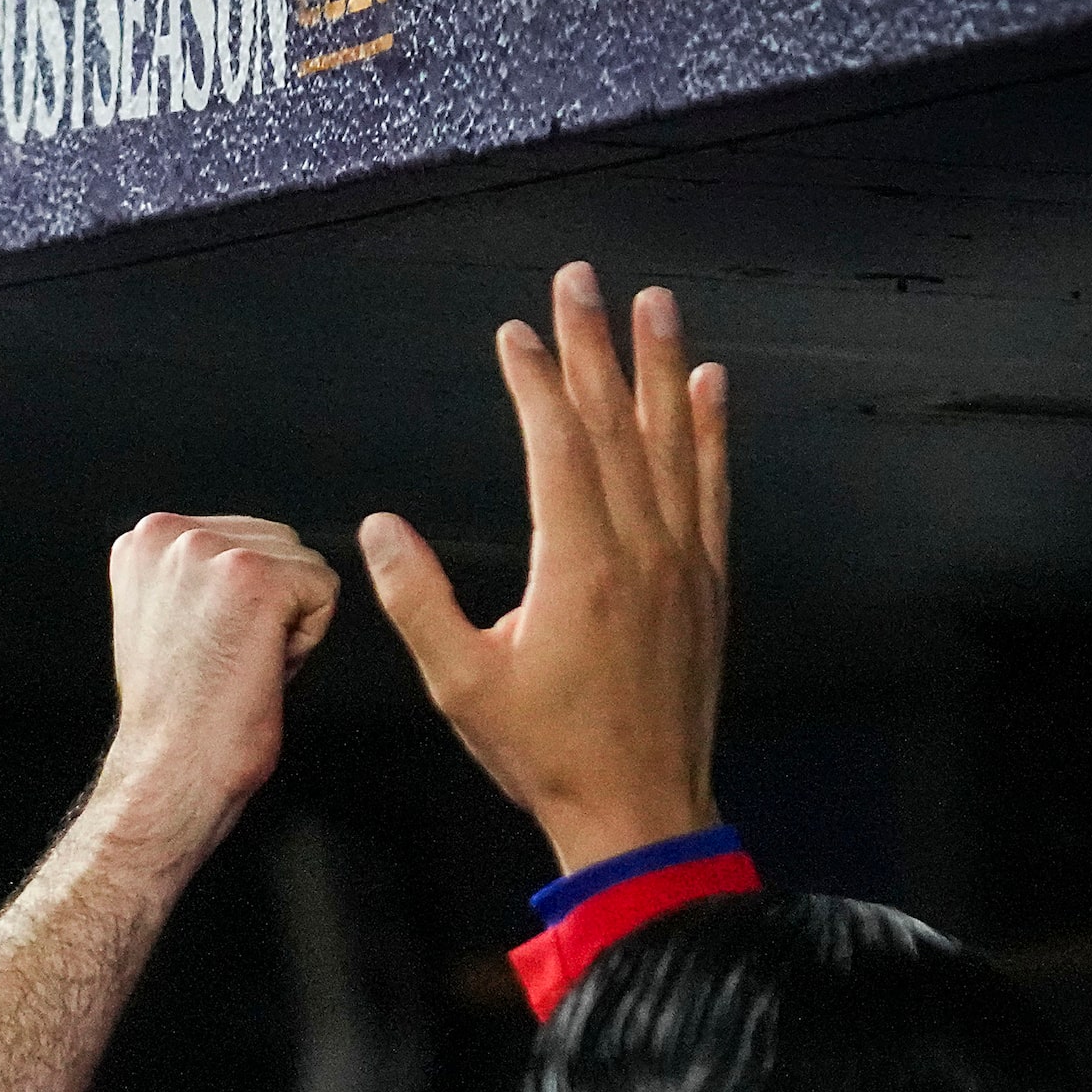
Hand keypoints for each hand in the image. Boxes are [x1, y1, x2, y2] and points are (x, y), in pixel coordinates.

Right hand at [95, 514, 339, 849]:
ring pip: (304, 567)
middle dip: (270, 606)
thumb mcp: (168, 615)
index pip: (244, 539)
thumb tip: (251, 549)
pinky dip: (307, 640)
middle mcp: (170, 533)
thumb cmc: (179, 715)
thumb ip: (197, 571)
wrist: (172, 768)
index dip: (243, 603)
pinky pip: (325, 590)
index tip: (206, 646)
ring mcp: (212, 550)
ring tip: (238, 662)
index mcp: (146, 538)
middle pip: (279, 545)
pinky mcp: (255, 577)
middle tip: (225, 659)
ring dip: (288, 622)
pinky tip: (259, 666)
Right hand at [361, 263, 728, 872]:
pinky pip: (712, 488)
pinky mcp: (707, 585)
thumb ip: (417, 599)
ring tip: (655, 303)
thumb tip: (378, 528)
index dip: (534, 381)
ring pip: (674, 442)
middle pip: (617, 424)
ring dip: (662, 367)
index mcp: (578, 566)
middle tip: (581, 279)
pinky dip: (712, 432)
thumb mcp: (461, 683)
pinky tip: (711, 387)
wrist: (640, 812)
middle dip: (595, 346)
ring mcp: (682, 563)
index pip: (556, 445)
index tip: (513, 332)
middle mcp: (640, 549)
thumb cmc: (545, 753)